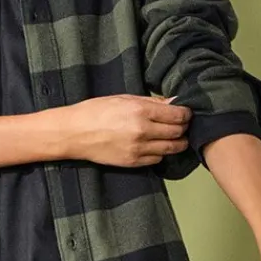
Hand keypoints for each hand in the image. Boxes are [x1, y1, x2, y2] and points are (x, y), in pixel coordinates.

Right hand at [55, 92, 191, 168]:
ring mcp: (139, 148)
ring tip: (174, 137)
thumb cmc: (96, 111)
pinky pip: (157, 159)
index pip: (178, 115)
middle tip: (182, 124)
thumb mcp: (124, 98)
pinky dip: (161, 153)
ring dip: (177, 142)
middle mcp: (143, 130)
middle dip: (184, 128)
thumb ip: (152, 101)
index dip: (186, 114)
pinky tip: (156, 146)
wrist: (74, 133)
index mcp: (141, 110)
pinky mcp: (133, 162)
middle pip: (178, 132)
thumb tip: (174, 102)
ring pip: (171, 148)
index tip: (185, 113)